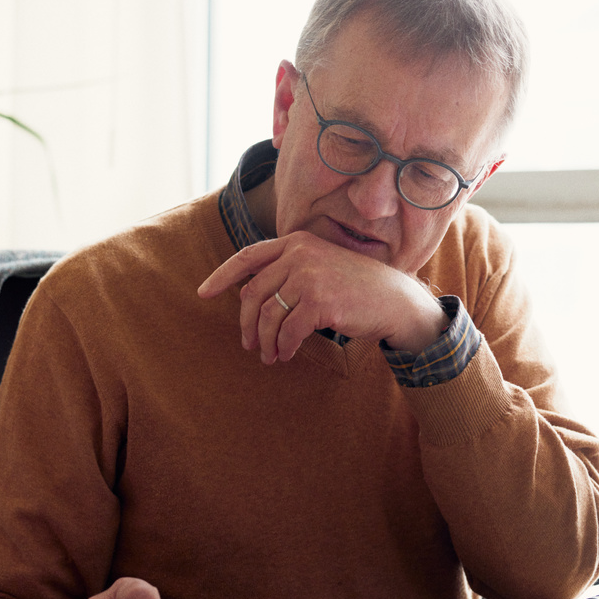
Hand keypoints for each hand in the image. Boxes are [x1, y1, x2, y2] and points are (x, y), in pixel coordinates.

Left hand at [196, 231, 447, 362]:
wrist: (396, 301)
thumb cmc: (354, 288)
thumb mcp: (318, 267)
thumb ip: (286, 273)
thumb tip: (246, 297)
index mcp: (296, 241)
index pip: (248, 256)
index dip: (221, 276)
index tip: (203, 293)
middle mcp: (300, 253)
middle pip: (254, 293)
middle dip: (247, 323)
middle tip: (249, 344)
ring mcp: (310, 275)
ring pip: (269, 315)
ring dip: (266, 341)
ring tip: (270, 356)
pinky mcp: (320, 300)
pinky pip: (289, 330)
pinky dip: (284, 346)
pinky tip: (286, 354)